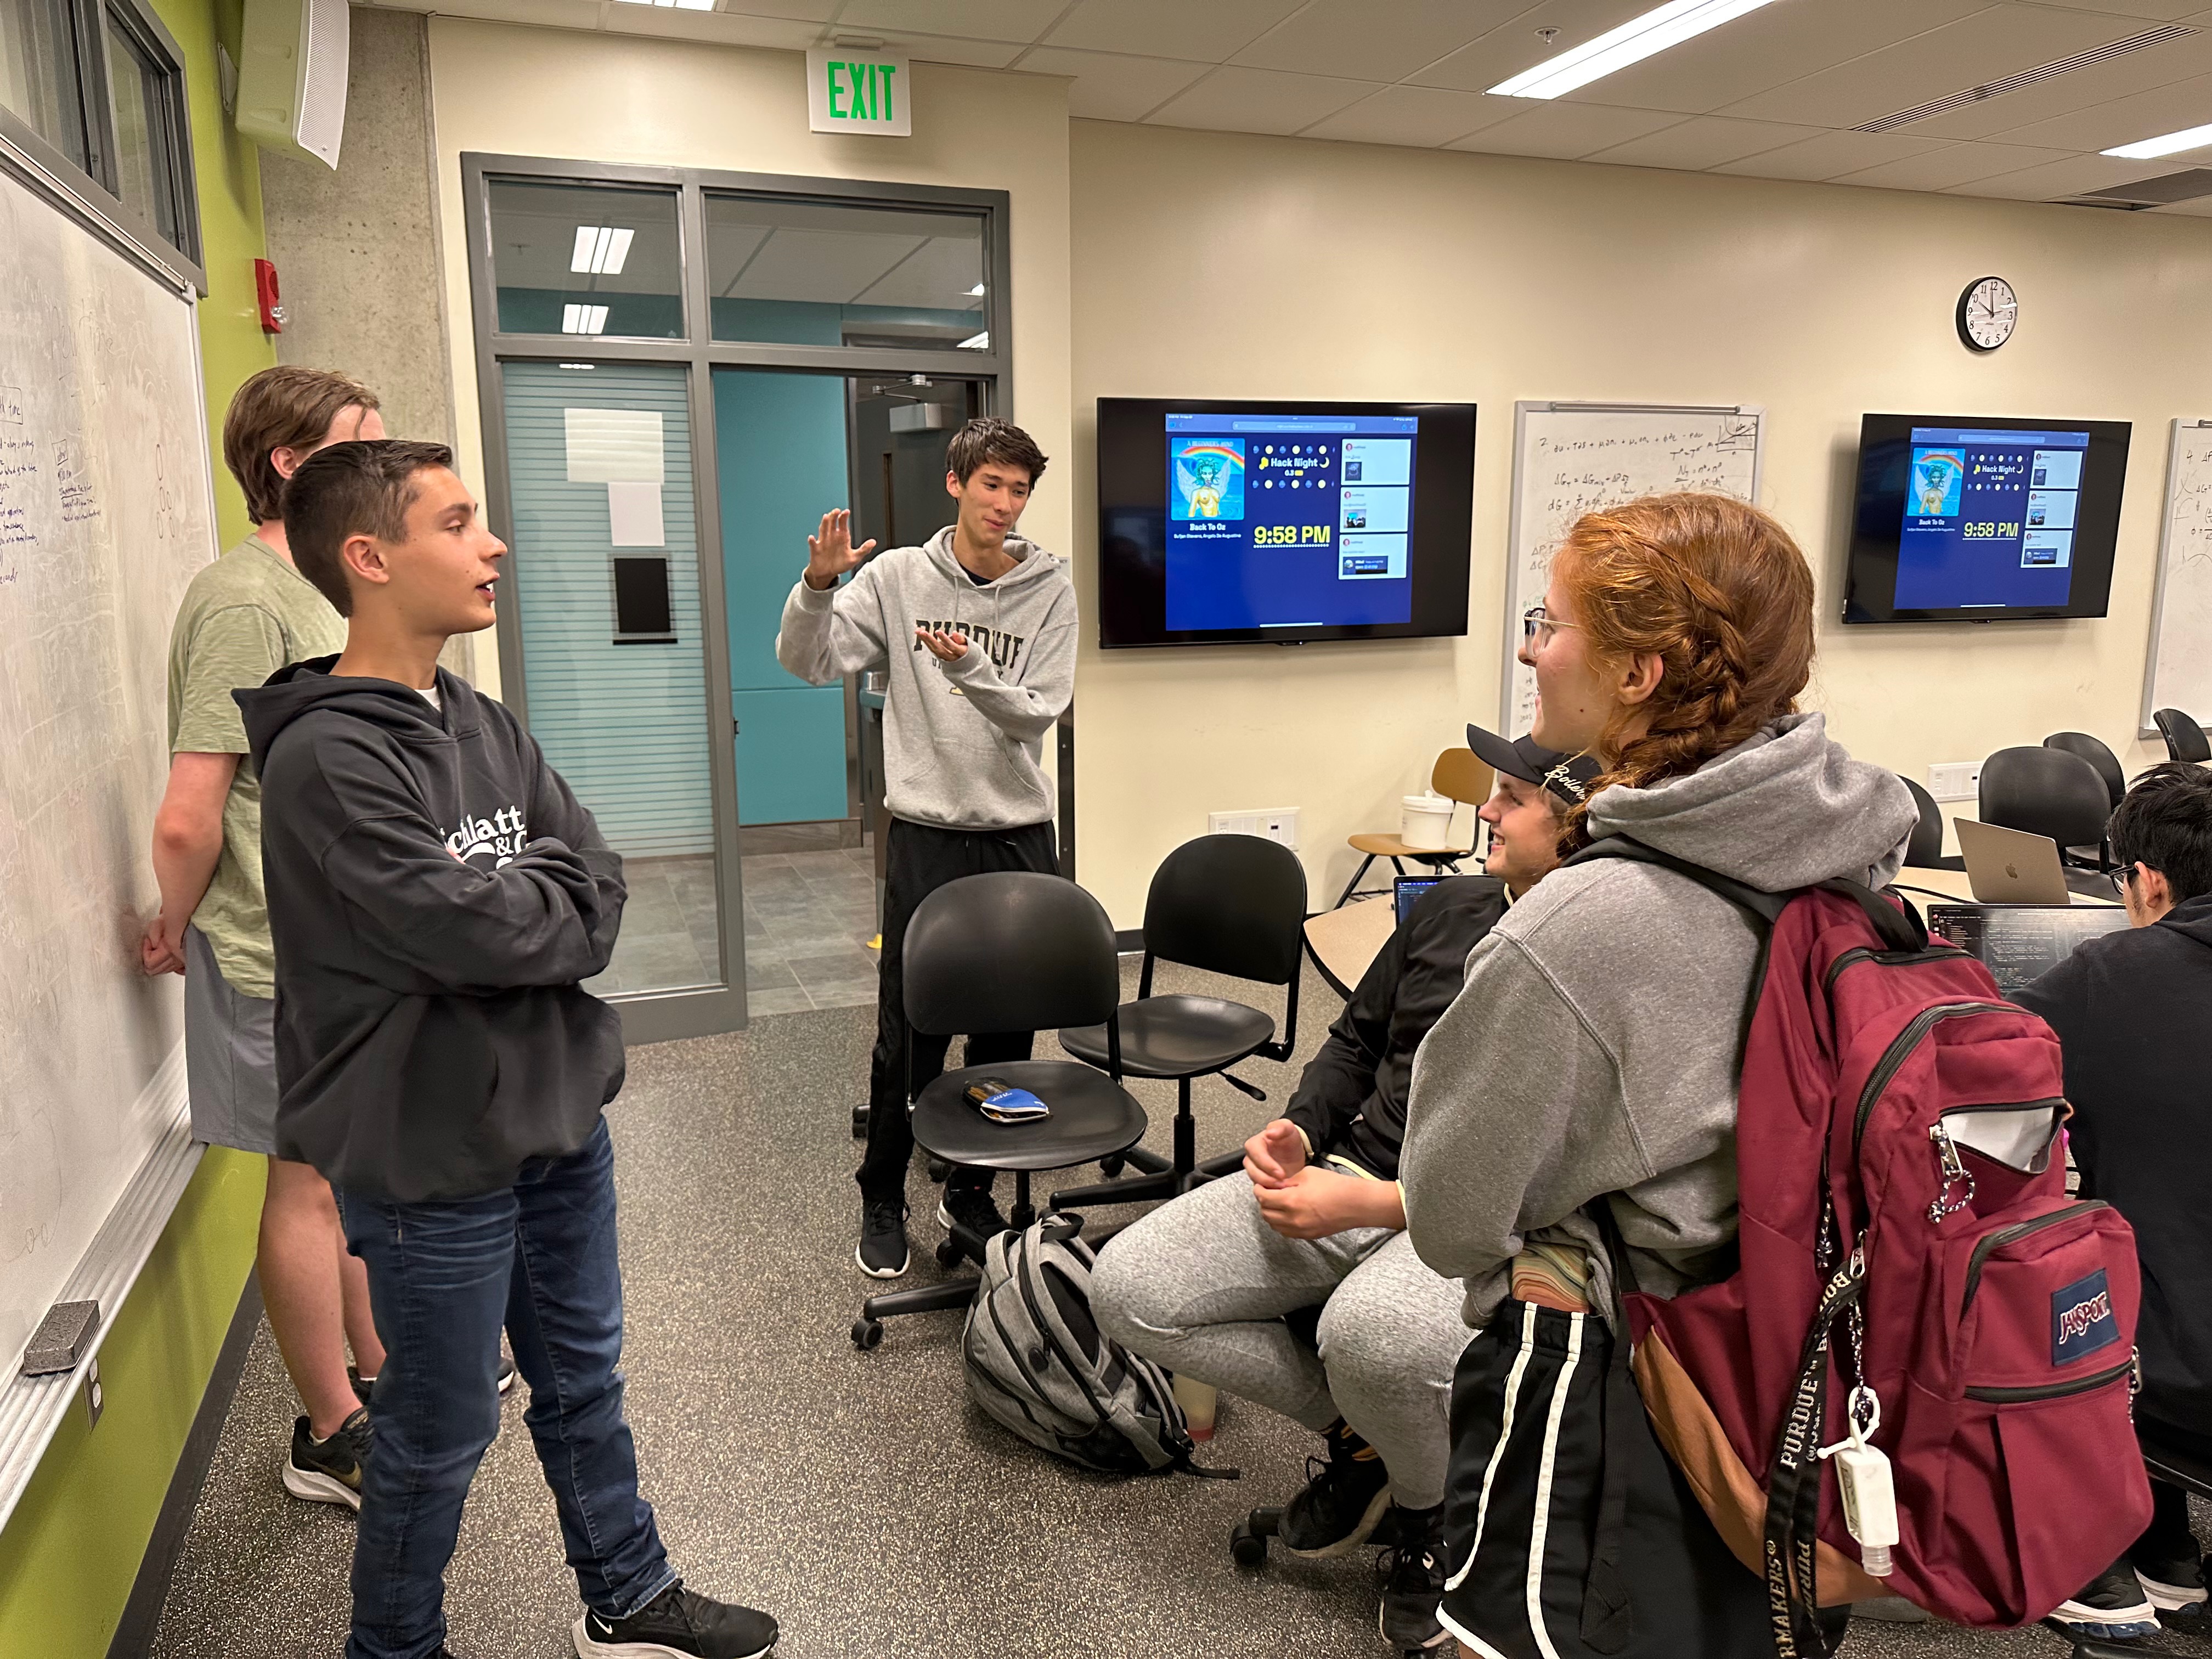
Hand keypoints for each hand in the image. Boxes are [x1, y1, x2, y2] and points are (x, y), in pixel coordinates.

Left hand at [139, 912, 185, 975]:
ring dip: (158, 962)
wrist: (188, 918)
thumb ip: (152, 938)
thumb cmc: (173, 920)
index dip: (145, 951)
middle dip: (150, 959)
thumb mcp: (156, 924)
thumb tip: (153, 947)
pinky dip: (171, 967)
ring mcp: (183, 962)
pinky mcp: (188, 961)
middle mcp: (178, 959)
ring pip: (164, 971)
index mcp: (169, 950)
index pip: (150, 962)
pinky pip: (178, 971)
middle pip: (155, 970)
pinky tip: (168, 959)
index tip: (148, 940)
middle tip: (151, 946)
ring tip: (159, 949)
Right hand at [804, 509, 874, 590]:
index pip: (843, 524)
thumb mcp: (854, 558)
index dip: (844, 517)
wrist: (828, 573)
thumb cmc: (841, 564)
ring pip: (823, 530)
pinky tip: (811, 538)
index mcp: (842, 537)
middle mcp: (832, 536)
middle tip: (836, 510)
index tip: (846, 512)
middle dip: (834, 516)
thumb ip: (864, 550)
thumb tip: (873, 542)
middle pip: (832, 523)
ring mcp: (823, 542)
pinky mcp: (816, 550)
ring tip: (826, 516)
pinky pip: (813, 544)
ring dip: (824, 523)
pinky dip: (812, 541)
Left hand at [915, 626, 969, 662]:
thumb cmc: (966, 649)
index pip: (951, 646)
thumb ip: (961, 639)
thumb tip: (954, 633)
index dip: (944, 639)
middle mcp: (951, 657)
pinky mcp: (938, 656)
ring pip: (933, 649)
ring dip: (924, 640)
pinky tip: (919, 632)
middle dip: (930, 640)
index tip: (937, 631)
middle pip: (939, 649)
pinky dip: (924, 640)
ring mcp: (943, 658)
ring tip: (918, 630)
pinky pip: (930, 648)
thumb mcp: (967, 643)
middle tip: (922, 632)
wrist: (964, 663)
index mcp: (960, 653)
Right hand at [1243, 1118, 1308, 1187]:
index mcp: (1254, 1143)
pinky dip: (1270, 1190)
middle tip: (1282, 1182)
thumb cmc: (1289, 1139)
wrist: (1295, 1151)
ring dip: (1269, 1186)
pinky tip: (1282, 1190)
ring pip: (1255, 1180)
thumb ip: (1281, 1127)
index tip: (1280, 1172)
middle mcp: (1251, 1158)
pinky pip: (1261, 1188)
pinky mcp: (1260, 1180)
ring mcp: (1254, 1170)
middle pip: (1252, 1170)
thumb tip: (1269, 1133)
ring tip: (1284, 1186)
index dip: (1267, 1164)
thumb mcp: (1288, 1128)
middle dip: (1267, 1178)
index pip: (1255, 1154)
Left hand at [1253, 1166, 1388, 1239]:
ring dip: (1272, 1213)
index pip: (1262, 1198)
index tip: (1261, 1185)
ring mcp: (1300, 1231)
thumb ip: (1286, 1181)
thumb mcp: (1306, 1174)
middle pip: (1265, 1213)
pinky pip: (1286, 1232)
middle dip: (1264, 1202)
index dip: (1259, 1190)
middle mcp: (1292, 1219)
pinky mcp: (1308, 1236)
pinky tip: (1289, 1213)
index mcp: (1290, 1201)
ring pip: (1274, 1225)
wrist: (1355, 1204)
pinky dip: (1282, 1223)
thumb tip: (1274, 1185)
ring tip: (1279, 1203)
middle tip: (1269, 1192)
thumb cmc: (1334, 1185)